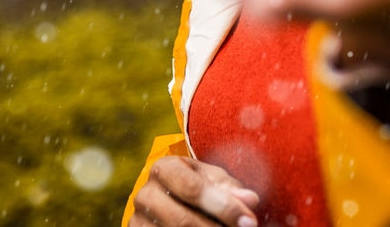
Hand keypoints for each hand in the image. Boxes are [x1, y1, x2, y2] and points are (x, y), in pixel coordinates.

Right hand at [128, 155, 259, 225]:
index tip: (249, 222)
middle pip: (183, 220)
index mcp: (164, 168)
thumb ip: (229, 189)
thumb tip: (250, 200)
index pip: (194, 189)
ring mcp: (138, 220)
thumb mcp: (211, 180)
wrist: (166, 200)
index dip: (224, 207)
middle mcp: (146, 194)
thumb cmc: (196, 186)